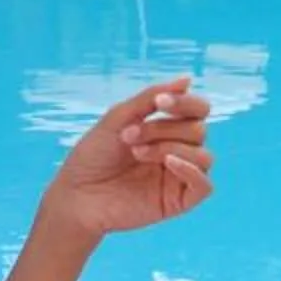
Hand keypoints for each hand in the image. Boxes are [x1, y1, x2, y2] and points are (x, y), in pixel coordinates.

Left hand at [39, 78, 214, 240]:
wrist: (75, 195)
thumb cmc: (92, 156)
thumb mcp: (119, 118)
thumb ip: (151, 97)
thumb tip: (188, 79)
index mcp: (166, 130)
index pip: (197, 110)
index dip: (185, 103)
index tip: (159, 103)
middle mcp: (177, 151)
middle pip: (198, 130)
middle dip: (163, 128)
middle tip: (128, 136)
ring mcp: (178, 177)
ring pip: (203, 155)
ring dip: (169, 147)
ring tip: (136, 153)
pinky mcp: (178, 201)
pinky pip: (205, 185)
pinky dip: (190, 170)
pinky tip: (167, 163)